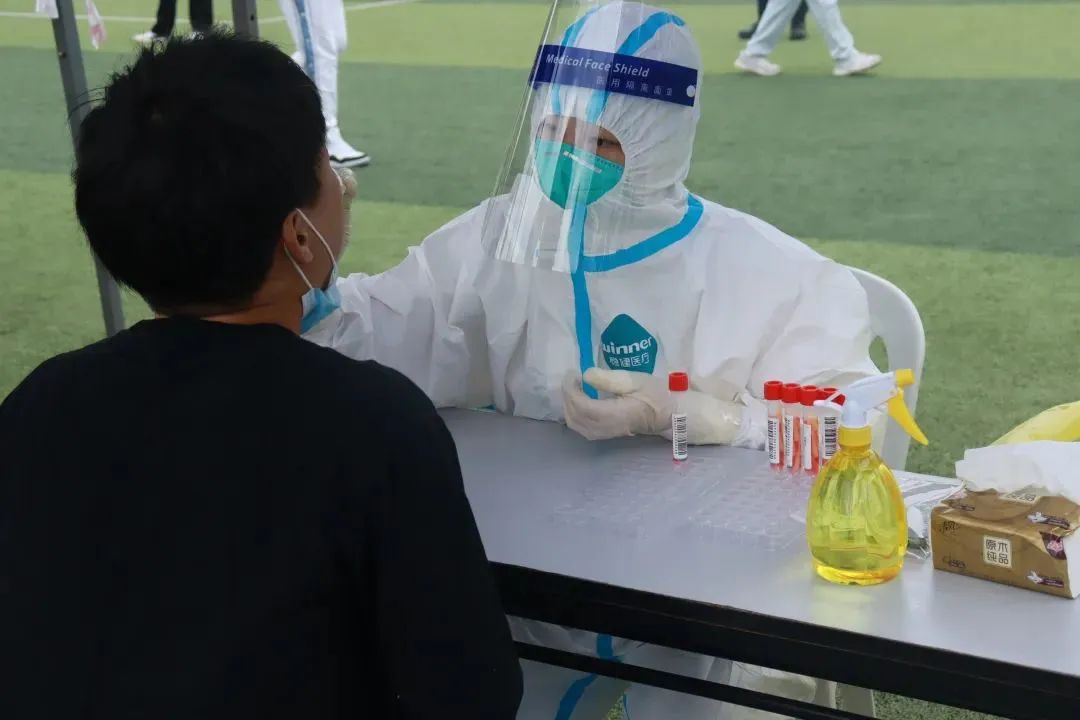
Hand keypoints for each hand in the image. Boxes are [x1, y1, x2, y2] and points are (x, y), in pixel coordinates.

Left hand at [562, 368, 746, 444]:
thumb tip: (586, 376)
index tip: (572, 373)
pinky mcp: (608, 434)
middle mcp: (610, 428)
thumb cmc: (658, 394)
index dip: (572, 391)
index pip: (584, 407)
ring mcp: (608, 434)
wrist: (673, 414)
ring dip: (570, 406)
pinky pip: (584, 429)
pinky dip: (576, 414)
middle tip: (571, 378)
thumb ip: (611, 379)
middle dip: (568, 397)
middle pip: (576, 418)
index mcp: (618, 414)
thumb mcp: (637, 380)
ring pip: (577, 426)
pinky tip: (580, 400)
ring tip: (574, 388)